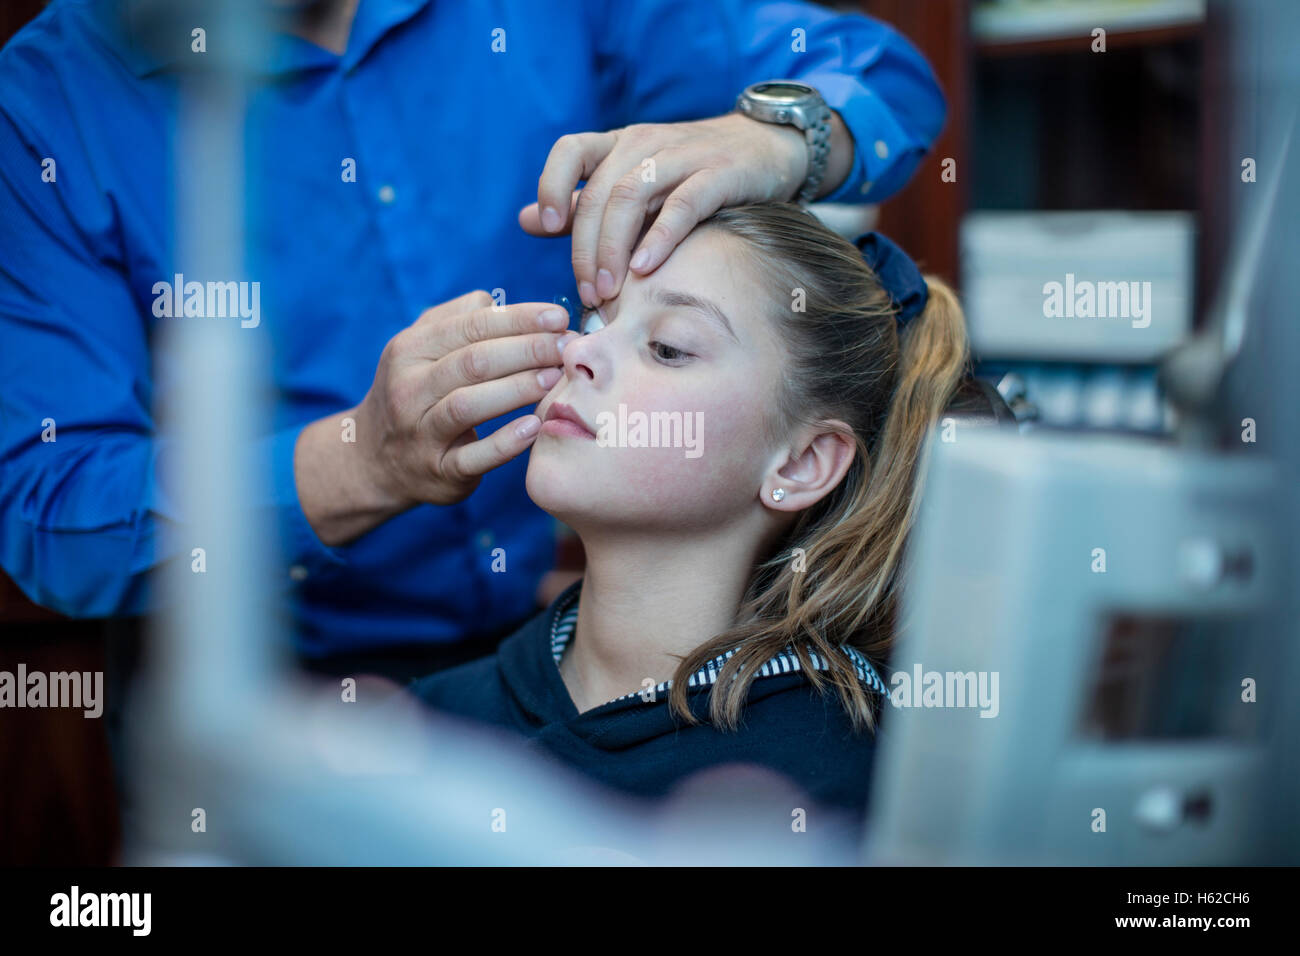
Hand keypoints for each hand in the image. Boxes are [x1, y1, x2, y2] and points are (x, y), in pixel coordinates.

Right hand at [295, 290, 576, 545]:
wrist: (373, 460)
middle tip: (567, 347)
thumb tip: (499, 302)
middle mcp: (409, 388)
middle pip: (473, 361)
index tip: (559, 318)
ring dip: (517, 389)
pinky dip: (505, 442)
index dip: (519, 320)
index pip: (471, 326)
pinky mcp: (438, 471)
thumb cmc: (414, 393)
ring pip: (468, 405)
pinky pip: (473, 457)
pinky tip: (535, 427)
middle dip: (527, 350)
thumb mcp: (419, 349)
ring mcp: (420, 433)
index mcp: (410, 350)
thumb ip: (456, 319)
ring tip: (554, 378)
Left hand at [518, 111, 810, 306]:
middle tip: (586, 293)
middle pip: (600, 192)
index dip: (551, 185)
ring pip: (631, 196)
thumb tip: (525, 221)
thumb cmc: (690, 175)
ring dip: (614, 248)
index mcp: (619, 144)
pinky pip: (681, 205)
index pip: (570, 150)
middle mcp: (644, 144)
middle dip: (586, 247)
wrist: (764, 147)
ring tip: (609, 290)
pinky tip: (646, 269)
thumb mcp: (633, 184)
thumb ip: (582, 205)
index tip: (544, 228)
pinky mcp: (718, 174)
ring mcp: (682, 156)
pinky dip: (659, 237)